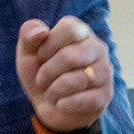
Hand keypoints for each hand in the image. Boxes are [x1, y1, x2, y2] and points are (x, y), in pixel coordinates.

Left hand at [16, 16, 111, 133]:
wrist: (48, 106)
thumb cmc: (40, 73)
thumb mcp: (27, 52)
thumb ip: (29, 34)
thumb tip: (42, 31)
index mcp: (80, 32)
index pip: (70, 28)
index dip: (48, 44)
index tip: (41, 56)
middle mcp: (98, 48)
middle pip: (70, 57)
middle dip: (47, 72)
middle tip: (41, 80)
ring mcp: (105, 72)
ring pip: (77, 80)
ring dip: (54, 90)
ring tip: (51, 93)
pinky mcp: (105, 95)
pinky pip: (85, 100)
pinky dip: (64, 104)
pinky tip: (61, 103)